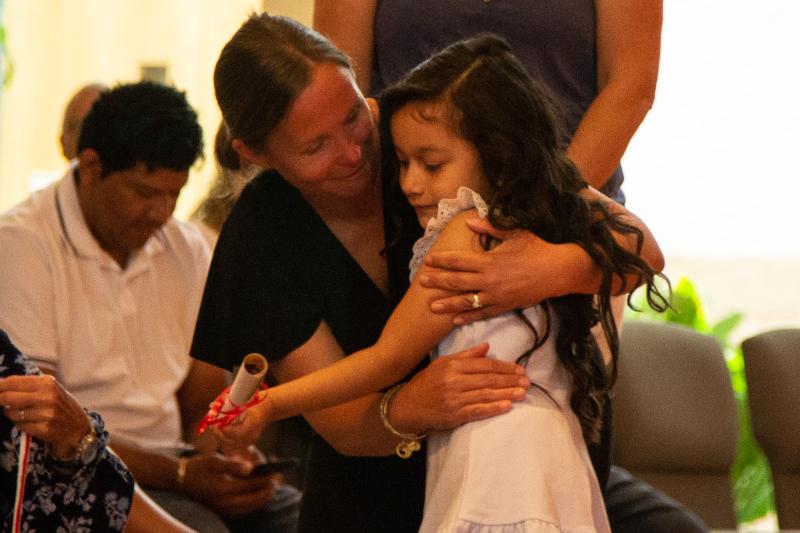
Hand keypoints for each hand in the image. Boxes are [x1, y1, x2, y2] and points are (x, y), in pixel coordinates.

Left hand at [0, 374, 91, 457]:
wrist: (78, 428)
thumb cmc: (60, 406)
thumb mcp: (51, 389)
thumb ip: (30, 385)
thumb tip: (1, 383)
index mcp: (48, 383)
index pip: (14, 381)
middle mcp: (48, 396)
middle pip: (8, 397)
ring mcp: (46, 413)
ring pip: (11, 413)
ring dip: (11, 414)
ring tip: (23, 413)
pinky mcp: (44, 428)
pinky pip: (20, 425)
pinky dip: (21, 424)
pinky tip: (31, 423)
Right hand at [181, 449, 280, 517]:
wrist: (178, 479)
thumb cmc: (198, 466)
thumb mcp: (215, 460)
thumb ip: (234, 465)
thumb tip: (251, 469)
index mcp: (223, 488)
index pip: (251, 486)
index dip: (265, 481)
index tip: (276, 475)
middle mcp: (223, 502)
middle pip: (252, 501)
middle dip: (267, 493)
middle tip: (276, 483)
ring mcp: (221, 508)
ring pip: (247, 509)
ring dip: (260, 500)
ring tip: (269, 490)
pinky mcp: (219, 511)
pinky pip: (240, 512)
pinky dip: (250, 506)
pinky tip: (254, 498)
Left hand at [211, 391, 272, 455]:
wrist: (268, 408)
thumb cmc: (255, 400)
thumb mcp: (242, 397)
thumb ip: (226, 402)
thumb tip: (211, 406)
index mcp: (253, 422)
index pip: (235, 433)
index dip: (222, 429)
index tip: (215, 422)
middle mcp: (252, 435)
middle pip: (230, 441)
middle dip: (218, 433)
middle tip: (213, 424)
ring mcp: (249, 441)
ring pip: (228, 447)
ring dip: (219, 438)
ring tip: (216, 429)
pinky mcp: (246, 444)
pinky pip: (231, 449)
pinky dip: (223, 443)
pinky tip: (221, 434)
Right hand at [388, 343, 529, 432]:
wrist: (407, 406)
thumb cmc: (426, 383)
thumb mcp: (443, 363)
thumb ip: (466, 356)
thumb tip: (487, 346)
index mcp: (453, 365)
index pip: (485, 365)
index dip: (505, 367)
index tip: (520, 369)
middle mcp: (454, 380)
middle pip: (488, 379)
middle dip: (510, 380)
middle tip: (527, 381)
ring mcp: (454, 399)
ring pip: (486, 394)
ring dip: (507, 394)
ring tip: (522, 393)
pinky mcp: (454, 415)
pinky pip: (477, 411)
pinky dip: (493, 408)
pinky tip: (507, 406)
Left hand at [421, 218, 583, 323]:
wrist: (558, 271)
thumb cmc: (536, 248)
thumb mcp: (514, 232)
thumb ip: (490, 228)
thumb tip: (470, 220)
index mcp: (489, 260)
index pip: (459, 260)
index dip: (442, 260)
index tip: (428, 261)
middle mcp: (489, 279)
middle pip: (457, 281)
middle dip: (438, 281)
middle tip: (421, 282)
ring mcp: (496, 295)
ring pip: (466, 301)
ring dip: (448, 303)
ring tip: (432, 306)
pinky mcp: (504, 306)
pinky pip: (482, 313)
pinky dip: (468, 317)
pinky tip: (455, 320)